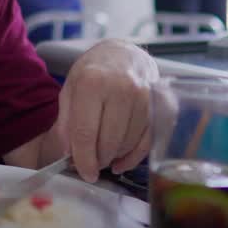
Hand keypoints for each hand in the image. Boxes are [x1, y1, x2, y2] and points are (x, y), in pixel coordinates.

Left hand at [56, 40, 156, 181]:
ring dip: (115, 157)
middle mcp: (121, 88)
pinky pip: (148, 141)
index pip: (86, 133)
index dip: (84, 159)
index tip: (85, 173)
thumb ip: (66, 123)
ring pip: (129, 143)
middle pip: (109, 142)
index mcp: (92, 83)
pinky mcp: (160, 105)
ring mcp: (144, 96)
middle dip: (99, 159)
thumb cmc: (93, 73)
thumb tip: (69, 154)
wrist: (123, 53)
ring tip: (104, 155)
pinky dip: (134, 156)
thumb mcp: (70, 90)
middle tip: (92, 163)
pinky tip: (121, 160)